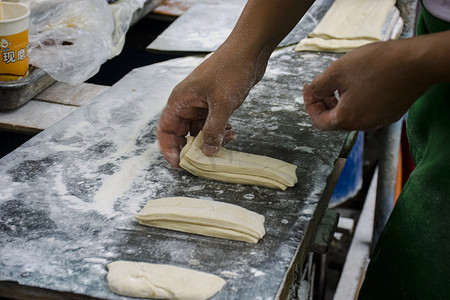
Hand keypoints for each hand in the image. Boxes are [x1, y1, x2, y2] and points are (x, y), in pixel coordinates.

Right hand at [156, 49, 263, 166]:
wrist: (249, 51)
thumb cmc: (231, 70)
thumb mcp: (222, 103)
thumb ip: (214, 129)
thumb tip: (208, 152)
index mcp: (180, 100)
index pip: (165, 129)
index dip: (168, 148)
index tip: (179, 164)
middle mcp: (187, 103)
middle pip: (180, 132)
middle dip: (191, 148)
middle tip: (204, 161)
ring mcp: (201, 103)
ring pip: (197, 130)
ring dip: (209, 140)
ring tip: (225, 143)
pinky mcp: (214, 103)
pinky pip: (210, 123)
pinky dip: (218, 131)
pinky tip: (231, 133)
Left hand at [303, 38, 432, 130]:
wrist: (417, 62)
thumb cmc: (377, 65)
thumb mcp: (337, 71)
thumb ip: (319, 85)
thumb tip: (311, 91)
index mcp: (347, 119)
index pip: (319, 122)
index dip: (310, 105)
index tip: (309, 89)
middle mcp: (363, 125)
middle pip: (335, 120)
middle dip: (324, 103)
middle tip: (321, 85)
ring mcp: (379, 120)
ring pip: (352, 114)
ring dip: (341, 101)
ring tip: (340, 81)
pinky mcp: (391, 112)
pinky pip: (367, 110)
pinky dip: (357, 100)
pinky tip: (360, 82)